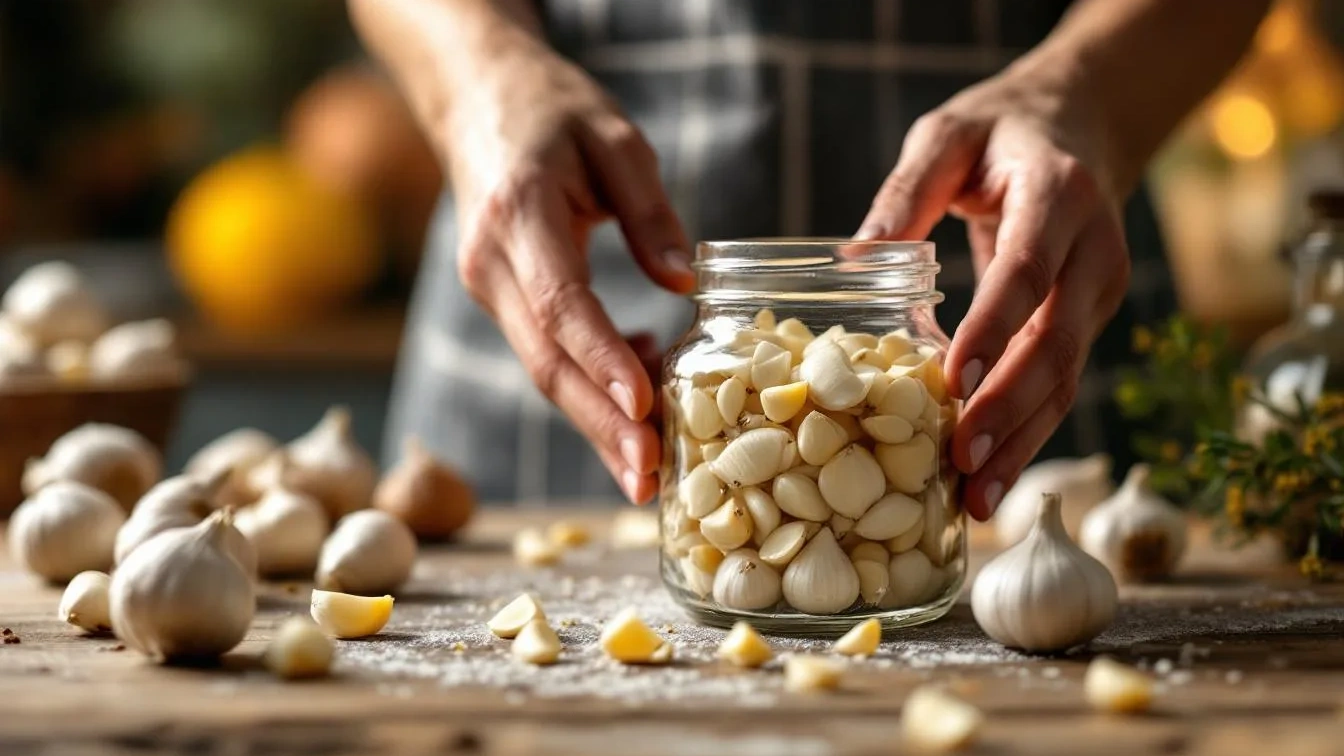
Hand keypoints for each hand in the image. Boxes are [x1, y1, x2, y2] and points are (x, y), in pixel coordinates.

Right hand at [444, 28, 691, 503]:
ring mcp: (490, 289)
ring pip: (544, 372)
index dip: (601, 358)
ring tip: (649, 472)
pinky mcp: (503, 301)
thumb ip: (649, 211)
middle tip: (648, 478)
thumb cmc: (551, 110)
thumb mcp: (614, 138)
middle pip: (546, 362)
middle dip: (599, 425)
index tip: (642, 406)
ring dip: (595, 425)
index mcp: (518, 215)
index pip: (560, 303)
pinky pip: (547, 355)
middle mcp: (491, 265)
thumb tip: (683, 284)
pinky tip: (640, 403)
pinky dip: (591, 388)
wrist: (476, 100)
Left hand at [857, 63, 1130, 521]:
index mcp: (1058, 197)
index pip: (1027, 272)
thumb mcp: (947, 137)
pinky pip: (1060, 387)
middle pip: (1055, 343)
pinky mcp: (1087, 324)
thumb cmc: (1001, 133)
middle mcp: (1093, 252)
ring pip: (1065, 380)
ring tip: (976, 499)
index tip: (954, 380)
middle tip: (963, 459)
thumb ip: (905, 191)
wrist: (1080, 128)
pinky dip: (1026, 436)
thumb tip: (852, 261)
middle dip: (1008, 408)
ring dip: (1021, 442)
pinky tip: (990, 480)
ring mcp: (1099, 295)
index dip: (993, 328)